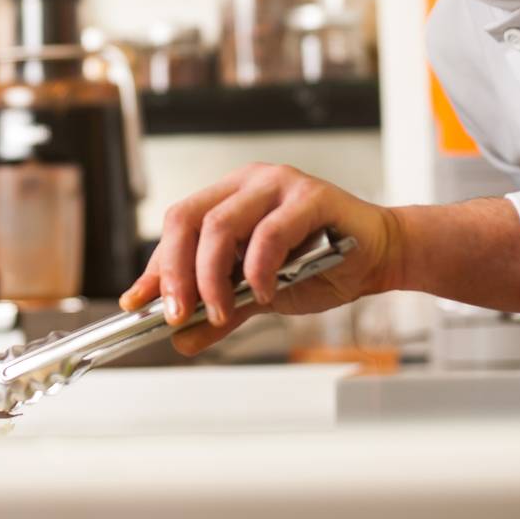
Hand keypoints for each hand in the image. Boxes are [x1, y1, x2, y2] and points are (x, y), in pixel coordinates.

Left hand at [119, 163, 402, 354]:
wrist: (382, 256)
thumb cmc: (322, 263)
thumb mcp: (260, 291)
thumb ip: (222, 310)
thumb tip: (181, 337)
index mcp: (228, 196)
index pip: (177, 225)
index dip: (156, 265)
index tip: (138, 303)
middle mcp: (247, 183)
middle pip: (187, 219)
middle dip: (174, 272)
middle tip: (176, 313)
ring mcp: (277, 185)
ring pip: (220, 225)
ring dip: (212, 277)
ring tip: (222, 310)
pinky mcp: (311, 197)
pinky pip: (269, 232)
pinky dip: (258, 269)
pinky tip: (264, 293)